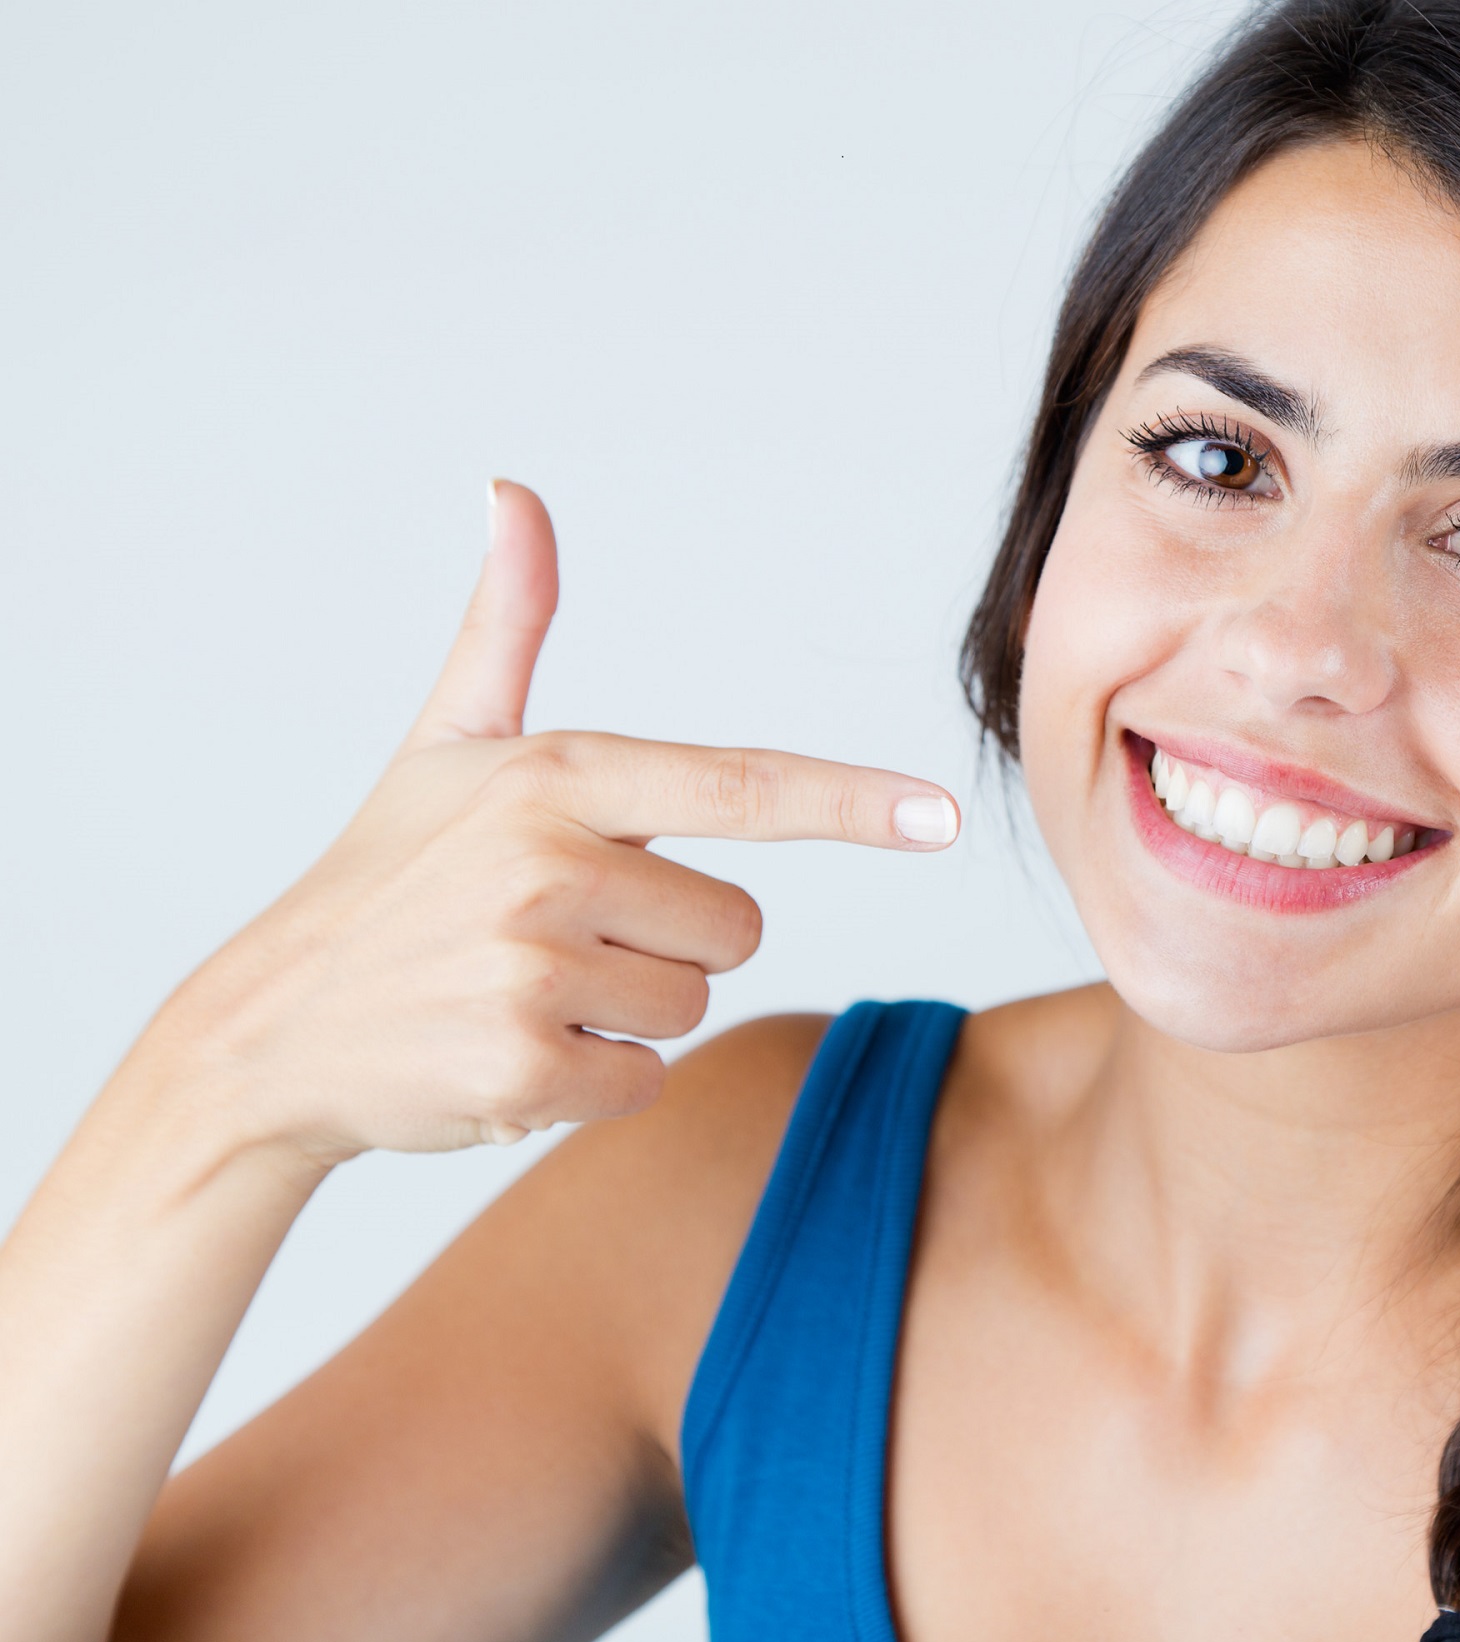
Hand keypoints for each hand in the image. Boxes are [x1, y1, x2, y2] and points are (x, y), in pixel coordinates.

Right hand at [124, 481, 959, 1160]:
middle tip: (555, 937)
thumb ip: (506, 627)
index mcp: (554, 777)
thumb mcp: (443, 744)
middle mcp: (548, 864)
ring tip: (522, 990)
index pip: (739, 786)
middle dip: (666, 942)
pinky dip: (591, 1082)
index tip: (942, 816)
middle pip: (735, 924)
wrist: (269, 1030)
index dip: (850, 802)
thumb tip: (513, 493)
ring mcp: (532, 969)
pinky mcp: (524, 1068)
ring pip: (694, 1004)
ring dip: (627, 1014)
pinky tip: (507, 1051)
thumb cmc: (384, 879)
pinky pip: (644, 1078)